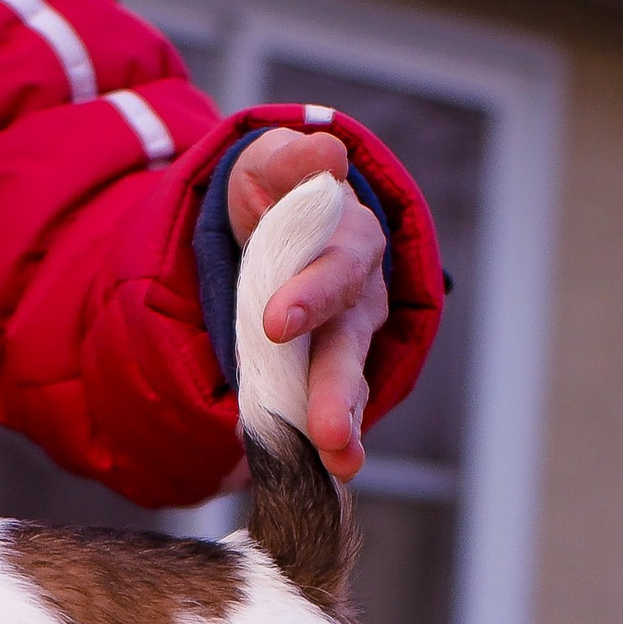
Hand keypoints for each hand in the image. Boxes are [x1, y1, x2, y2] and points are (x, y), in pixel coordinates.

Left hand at [226, 128, 389, 479]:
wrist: (264, 229)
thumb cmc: (274, 196)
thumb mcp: (270, 165)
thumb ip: (291, 159)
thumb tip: (327, 151)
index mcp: (349, 241)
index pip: (335, 269)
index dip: (310, 295)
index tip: (273, 323)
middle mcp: (359, 298)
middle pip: (350, 345)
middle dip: (338, 389)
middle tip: (329, 431)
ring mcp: (347, 343)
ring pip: (350, 386)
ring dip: (345, 426)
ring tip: (340, 462)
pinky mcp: (328, 377)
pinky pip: (333, 410)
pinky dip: (332, 442)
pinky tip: (330, 471)